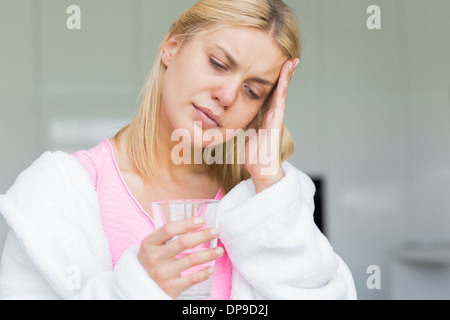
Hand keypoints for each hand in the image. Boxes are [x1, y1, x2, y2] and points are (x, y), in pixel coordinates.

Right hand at [137, 217, 222, 298]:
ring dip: (209, 253)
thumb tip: (194, 225)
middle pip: (183, 242)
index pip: (168, 229)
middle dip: (203, 235)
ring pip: (192, 260)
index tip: (202, 220)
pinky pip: (192, 279)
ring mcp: (162, 274)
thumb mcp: (151, 248)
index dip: (187, 223)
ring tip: (220, 250)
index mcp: (148, 244)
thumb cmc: (149, 263)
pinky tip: (211, 268)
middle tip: (216, 231)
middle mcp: (154, 258)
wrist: (136, 290)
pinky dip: (204, 273)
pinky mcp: (169, 288)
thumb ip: (166, 238)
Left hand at [244, 58, 299, 191]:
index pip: (270, 94)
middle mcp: (273, 115)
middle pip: (279, 90)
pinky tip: (284, 79)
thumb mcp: (246, 134)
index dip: (274, 81)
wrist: (262, 170)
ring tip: (291, 62)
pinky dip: (282, 90)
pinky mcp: (277, 123)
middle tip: (290, 59)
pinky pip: (280, 103)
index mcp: (265, 117)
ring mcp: (276, 118)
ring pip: (282, 93)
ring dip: (286, 77)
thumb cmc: (254, 156)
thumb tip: (236, 112)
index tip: (277, 67)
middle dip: (284, 75)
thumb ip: (246, 122)